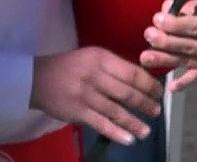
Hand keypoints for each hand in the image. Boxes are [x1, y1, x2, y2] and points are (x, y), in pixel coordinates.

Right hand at [31, 48, 163, 145]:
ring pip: (116, 111)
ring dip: (134, 122)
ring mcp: (86, 95)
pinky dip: (117, 133)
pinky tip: (129, 139)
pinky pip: (102, 124)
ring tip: (147, 131)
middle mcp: (95, 75)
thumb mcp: (92, 58)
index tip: (159, 93)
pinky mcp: (78, 112)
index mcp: (101, 58)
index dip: (149, 84)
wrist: (36, 78)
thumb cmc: (70, 67)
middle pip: (127, 92)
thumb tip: (143, 80)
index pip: (132, 72)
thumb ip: (114, 67)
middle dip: (145, 103)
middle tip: (156, 111)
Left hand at [140, 0, 196, 92]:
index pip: (195, 27)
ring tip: (146, 58)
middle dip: (166, 41)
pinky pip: (195, 77)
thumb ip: (183, 8)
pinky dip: (183, 83)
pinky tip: (171, 87)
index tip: (157, 19)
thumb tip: (163, 13)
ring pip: (187, 60)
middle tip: (148, 35)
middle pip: (189, 46)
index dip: (174, 25)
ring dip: (165, 59)